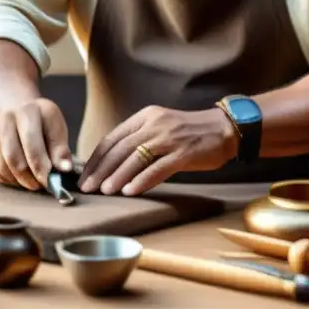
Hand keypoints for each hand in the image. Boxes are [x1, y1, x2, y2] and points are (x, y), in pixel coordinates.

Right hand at [0, 98, 72, 190]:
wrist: (19, 115)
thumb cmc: (43, 128)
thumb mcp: (56, 132)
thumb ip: (60, 150)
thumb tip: (64, 169)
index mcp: (29, 111)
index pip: (32, 143)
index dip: (41, 166)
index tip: (50, 182)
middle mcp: (6, 117)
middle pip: (14, 158)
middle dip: (29, 178)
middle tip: (40, 186)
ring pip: (3, 168)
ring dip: (19, 181)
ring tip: (31, 181)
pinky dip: (8, 180)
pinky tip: (18, 175)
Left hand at [78, 105, 237, 196]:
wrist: (224, 129)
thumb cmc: (190, 133)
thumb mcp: (160, 128)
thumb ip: (139, 141)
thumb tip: (112, 163)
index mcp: (145, 117)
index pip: (112, 138)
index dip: (96, 158)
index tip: (84, 175)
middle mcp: (154, 125)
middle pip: (120, 148)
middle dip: (101, 169)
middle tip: (87, 187)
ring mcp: (169, 138)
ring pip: (135, 158)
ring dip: (117, 176)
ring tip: (105, 191)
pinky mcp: (184, 153)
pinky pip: (158, 168)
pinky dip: (142, 180)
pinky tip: (130, 191)